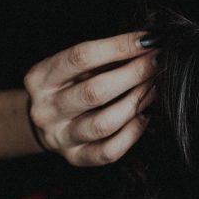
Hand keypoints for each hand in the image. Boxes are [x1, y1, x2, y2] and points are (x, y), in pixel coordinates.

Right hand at [24, 31, 156, 166]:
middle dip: (134, 74)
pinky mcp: (75, 158)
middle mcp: (45, 109)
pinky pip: (109, 151)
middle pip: (95, 91)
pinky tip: (145, 115)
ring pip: (104, 124)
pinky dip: (133, 133)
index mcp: (40, 78)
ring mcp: (59, 137)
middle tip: (158, 62)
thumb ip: (103, 55)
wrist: (42, 121)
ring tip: (154, 86)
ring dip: (137, 102)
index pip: (81, 57)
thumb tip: (147, 44)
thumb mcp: (73, 66)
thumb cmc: (67, 84)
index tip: (148, 40)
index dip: (119, 46)